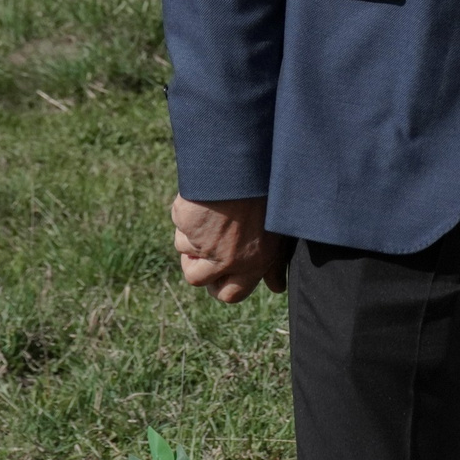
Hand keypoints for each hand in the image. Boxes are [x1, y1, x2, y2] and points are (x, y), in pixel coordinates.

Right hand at [171, 195, 286, 301]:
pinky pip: (180, 224)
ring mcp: (204, 242)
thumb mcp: (280, 232)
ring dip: (192, 233)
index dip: (221, 285)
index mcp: (254, 262)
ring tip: (215, 209)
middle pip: (196, 278)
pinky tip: (207, 197)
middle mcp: (228, 258)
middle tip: (205, 243)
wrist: (250, 164)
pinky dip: (188, 213)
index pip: (231, 295)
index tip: (218, 272)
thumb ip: (274, 263)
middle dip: (196, 264)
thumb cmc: (268, 195)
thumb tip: (278, 288)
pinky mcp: (186, 224)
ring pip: (184, 249)